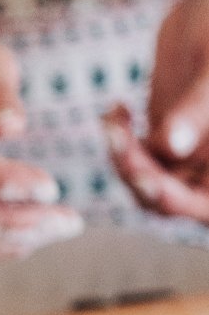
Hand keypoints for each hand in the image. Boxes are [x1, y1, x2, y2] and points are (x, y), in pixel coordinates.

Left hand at [105, 0, 208, 221]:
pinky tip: (116, 111)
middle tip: (117, 136)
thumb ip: (199, 107)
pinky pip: (138, 159)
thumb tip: (172, 146)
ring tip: (114, 119)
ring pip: (149, 183)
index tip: (140, 169)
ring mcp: (192, 156)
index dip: (172, 197)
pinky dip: (121, 142)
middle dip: (138, 175)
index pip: (204, 207)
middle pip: (170, 201)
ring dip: (124, 158)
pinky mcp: (169, 140)